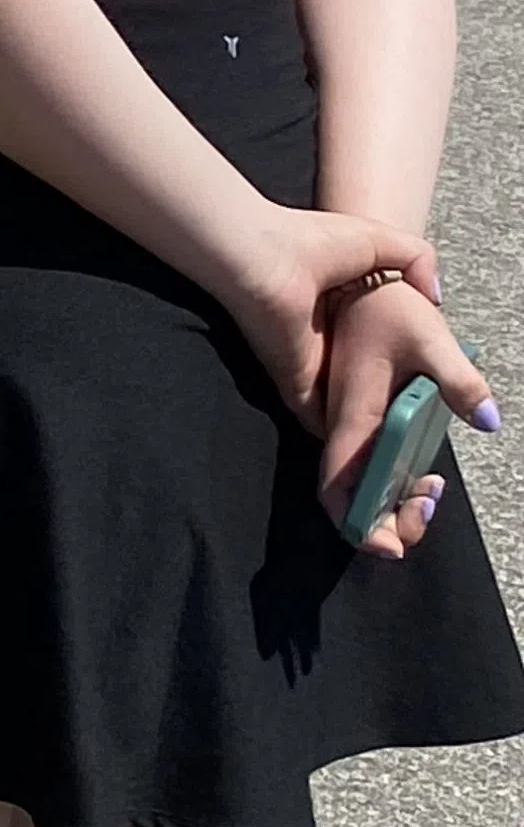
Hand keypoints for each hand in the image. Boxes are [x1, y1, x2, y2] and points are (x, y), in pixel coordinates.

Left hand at [221, 205, 441, 421]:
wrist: (262, 259)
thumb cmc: (312, 243)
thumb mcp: (382, 241)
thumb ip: (417, 262)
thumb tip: (433, 298)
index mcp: (345, 304)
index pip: (380, 340)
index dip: (406, 356)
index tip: (432, 374)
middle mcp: (328, 339)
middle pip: (366, 378)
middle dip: (393, 398)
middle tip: (424, 417)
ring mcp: (312, 366)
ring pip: (348, 407)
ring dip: (373, 425)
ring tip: (405, 443)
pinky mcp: (296, 386)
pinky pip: (323, 422)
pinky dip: (347, 439)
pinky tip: (375, 454)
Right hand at [314, 272, 500, 560]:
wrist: (364, 281)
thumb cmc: (392, 308)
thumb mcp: (433, 338)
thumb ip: (460, 381)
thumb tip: (487, 419)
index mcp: (353, 416)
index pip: (339, 486)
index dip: (359, 524)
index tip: (396, 545)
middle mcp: (343, 427)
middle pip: (348, 497)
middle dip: (385, 522)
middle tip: (429, 508)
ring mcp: (351, 425)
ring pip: (359, 484)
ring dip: (392, 504)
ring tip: (432, 492)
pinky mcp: (362, 420)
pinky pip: (370, 467)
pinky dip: (394, 485)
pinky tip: (425, 475)